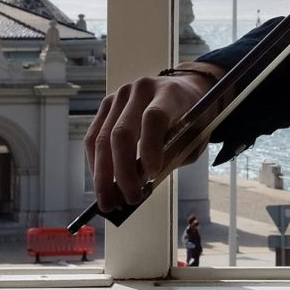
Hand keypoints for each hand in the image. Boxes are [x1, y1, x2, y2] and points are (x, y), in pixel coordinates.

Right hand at [85, 70, 215, 211]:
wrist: (185, 89)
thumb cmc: (193, 117)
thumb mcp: (195, 136)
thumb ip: (173, 156)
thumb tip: (141, 182)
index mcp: (170, 93)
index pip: (154, 118)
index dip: (150, 148)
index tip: (152, 176)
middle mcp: (141, 89)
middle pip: (121, 132)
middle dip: (123, 172)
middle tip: (129, 199)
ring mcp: (119, 95)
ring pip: (101, 139)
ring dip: (103, 175)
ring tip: (109, 201)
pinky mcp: (106, 105)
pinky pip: (93, 137)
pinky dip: (96, 164)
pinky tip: (101, 183)